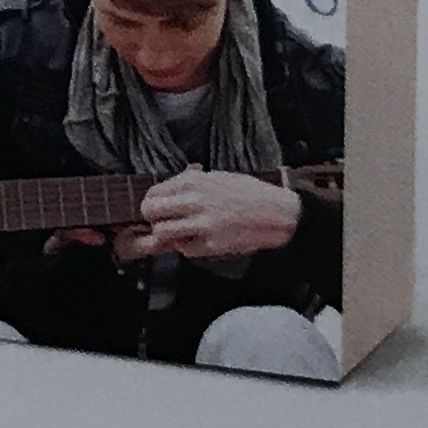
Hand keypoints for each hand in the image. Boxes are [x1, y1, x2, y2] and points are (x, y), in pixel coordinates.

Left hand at [124, 166, 301, 259]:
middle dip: (153, 218)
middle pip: (150, 212)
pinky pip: (185, 249)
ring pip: (162, 233)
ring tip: (180, 232)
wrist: (276, 213)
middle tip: (161, 221)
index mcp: (195, 182)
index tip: (156, 207)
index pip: (154, 193)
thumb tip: (169, 189)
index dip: (151, 202)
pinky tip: (199, 239)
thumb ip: (192, 183)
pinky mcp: (210, 245)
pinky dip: (188, 246)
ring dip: (168, 234)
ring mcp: (201, 225)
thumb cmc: (250, 193)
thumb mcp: (219, 177)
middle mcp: (194, 202)